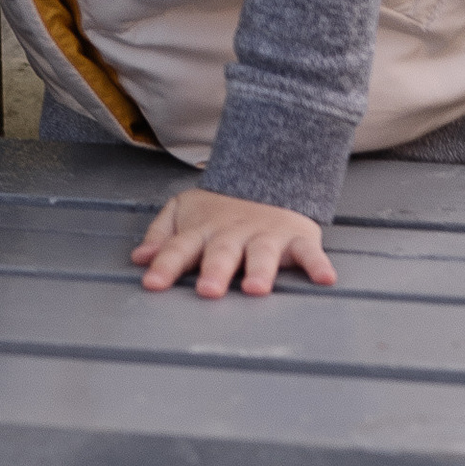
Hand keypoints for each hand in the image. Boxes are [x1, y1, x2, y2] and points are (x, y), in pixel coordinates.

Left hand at [132, 185, 336, 300]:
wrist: (266, 174)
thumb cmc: (218, 210)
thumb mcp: (184, 212)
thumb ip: (162, 235)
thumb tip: (139, 258)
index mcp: (202, 230)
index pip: (179, 247)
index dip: (165, 265)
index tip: (152, 283)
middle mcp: (233, 234)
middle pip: (222, 253)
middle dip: (214, 271)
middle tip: (208, 291)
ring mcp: (266, 235)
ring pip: (263, 254)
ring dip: (260, 271)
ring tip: (256, 289)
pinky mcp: (297, 237)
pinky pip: (310, 252)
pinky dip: (318, 264)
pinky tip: (325, 279)